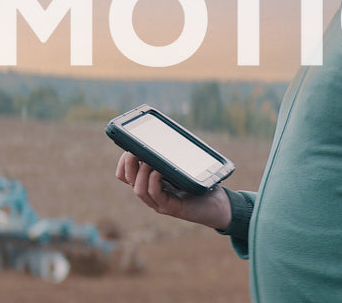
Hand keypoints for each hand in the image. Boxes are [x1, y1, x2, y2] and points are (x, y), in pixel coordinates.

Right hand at [114, 151, 231, 229]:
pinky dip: (154, 180)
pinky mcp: (171, 208)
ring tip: (150, 159)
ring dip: (141, 171)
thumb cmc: (201, 185)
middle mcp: (151, 195)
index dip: (123, 162)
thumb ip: (170, 157)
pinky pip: (155, 193)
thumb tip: (163, 134)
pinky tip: (160, 170)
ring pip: (138, 189)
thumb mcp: (181, 168)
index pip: (124, 176)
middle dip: (129, 162)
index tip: (130, 148)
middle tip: (136, 150)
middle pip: (128, 180)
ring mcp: (160, 203)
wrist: (218, 205)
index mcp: (149, 183)